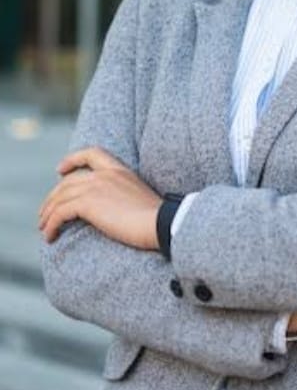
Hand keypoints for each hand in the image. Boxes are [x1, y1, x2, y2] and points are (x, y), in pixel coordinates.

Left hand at [39, 146, 161, 249]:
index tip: (60, 171)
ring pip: (59, 198)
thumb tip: (111, 209)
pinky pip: (59, 213)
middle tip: (45, 214)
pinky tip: (50, 236)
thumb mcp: (138, 197)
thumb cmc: (156, 217)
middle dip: (52, 198)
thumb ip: (121, 195)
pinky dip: (50, 225)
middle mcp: (105, 175)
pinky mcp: (88, 203)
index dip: (73, 159)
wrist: (160, 223)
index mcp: (120, 170)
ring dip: (47, 214)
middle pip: (67, 182)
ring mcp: (96, 187)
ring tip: (44, 228)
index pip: (93, 153)